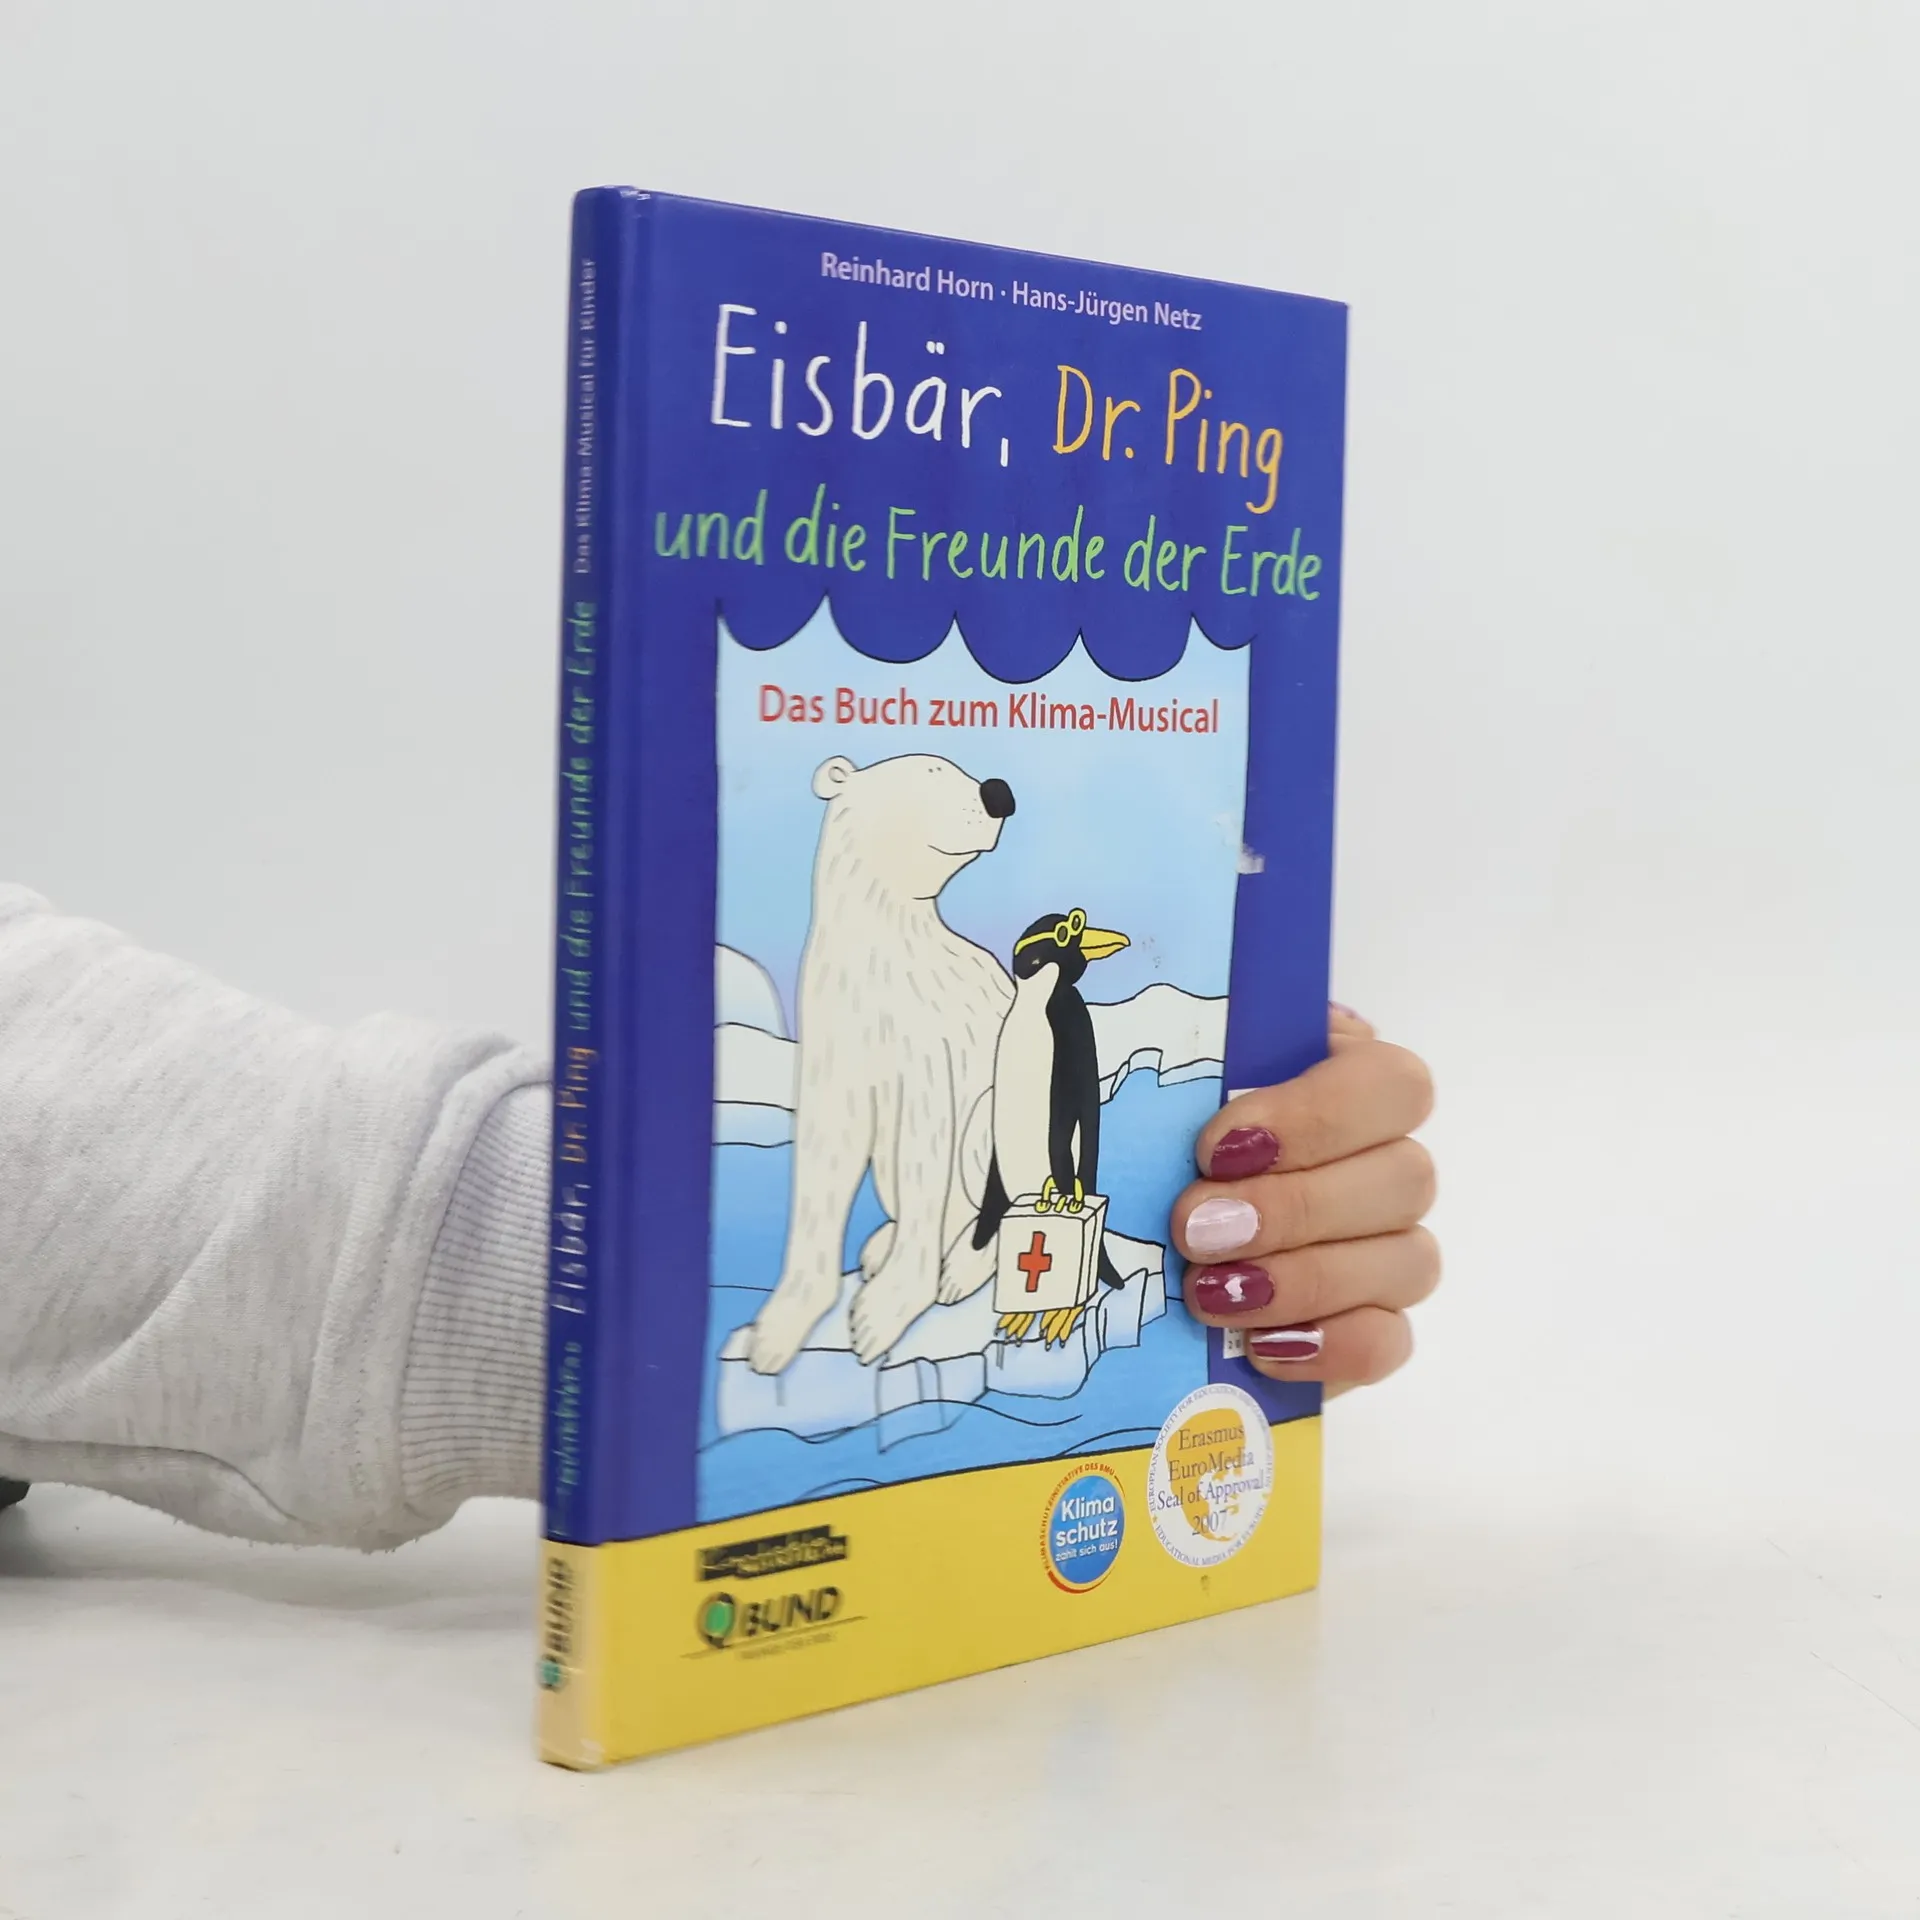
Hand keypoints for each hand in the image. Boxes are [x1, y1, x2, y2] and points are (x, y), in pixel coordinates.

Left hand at [1173, 1007, 1436, 1395]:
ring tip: (1207, 1290)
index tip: (1218, 1148)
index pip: (1392, 1084)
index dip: (1317, 1117)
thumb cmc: (1153, 1138)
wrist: (1125, 1238)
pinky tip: (1261, 1344)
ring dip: (1304, 1278)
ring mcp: (1390, 1248)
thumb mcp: (1168, 1082)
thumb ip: (1199, 1052)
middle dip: (1293, 1208)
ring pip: (1408, 1261)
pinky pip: (1391, 1341)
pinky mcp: (1371, 1327)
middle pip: (1405, 1179)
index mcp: (1348, 1080)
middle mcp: (1386, 1160)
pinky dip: (1331, 1344)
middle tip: (1193, 1226)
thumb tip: (1213, 1039)